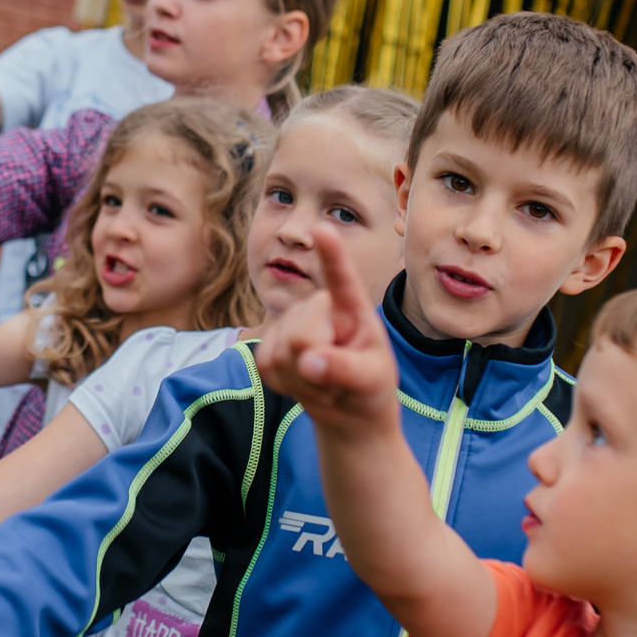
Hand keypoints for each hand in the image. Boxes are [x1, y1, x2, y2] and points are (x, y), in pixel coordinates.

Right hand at [255, 224, 399, 436]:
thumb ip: (346, 370)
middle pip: (301, 337)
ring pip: (280, 355)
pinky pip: (265, 365)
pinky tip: (302, 382)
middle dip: (316, 368)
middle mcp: (317, 305)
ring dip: (302, 382)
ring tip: (325, 382)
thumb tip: (309, 361)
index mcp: (350, 307)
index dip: (331, 255)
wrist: (347, 406)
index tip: (323, 229)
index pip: (341, 278)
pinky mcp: (268, 342)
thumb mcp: (371, 381)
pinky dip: (285, 384)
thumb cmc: (368, 387)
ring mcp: (289, 321)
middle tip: (338, 379)